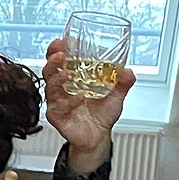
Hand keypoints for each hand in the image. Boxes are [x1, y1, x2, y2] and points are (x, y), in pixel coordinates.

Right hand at [42, 36, 132, 171]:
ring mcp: (58, 102)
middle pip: (50, 71)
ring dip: (57, 79)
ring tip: (67, 75)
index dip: (56, 50)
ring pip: (50, 88)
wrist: (98, 137)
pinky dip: (69, 102)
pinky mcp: (57, 117)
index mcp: (72, 79)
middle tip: (61, 55)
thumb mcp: (116, 95)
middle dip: (53, 61)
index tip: (60, 42)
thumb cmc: (101, 114)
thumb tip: (128, 71)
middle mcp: (62, 89)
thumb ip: (123, 83)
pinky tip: (79, 98)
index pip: (59, 61)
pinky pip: (58, 108)